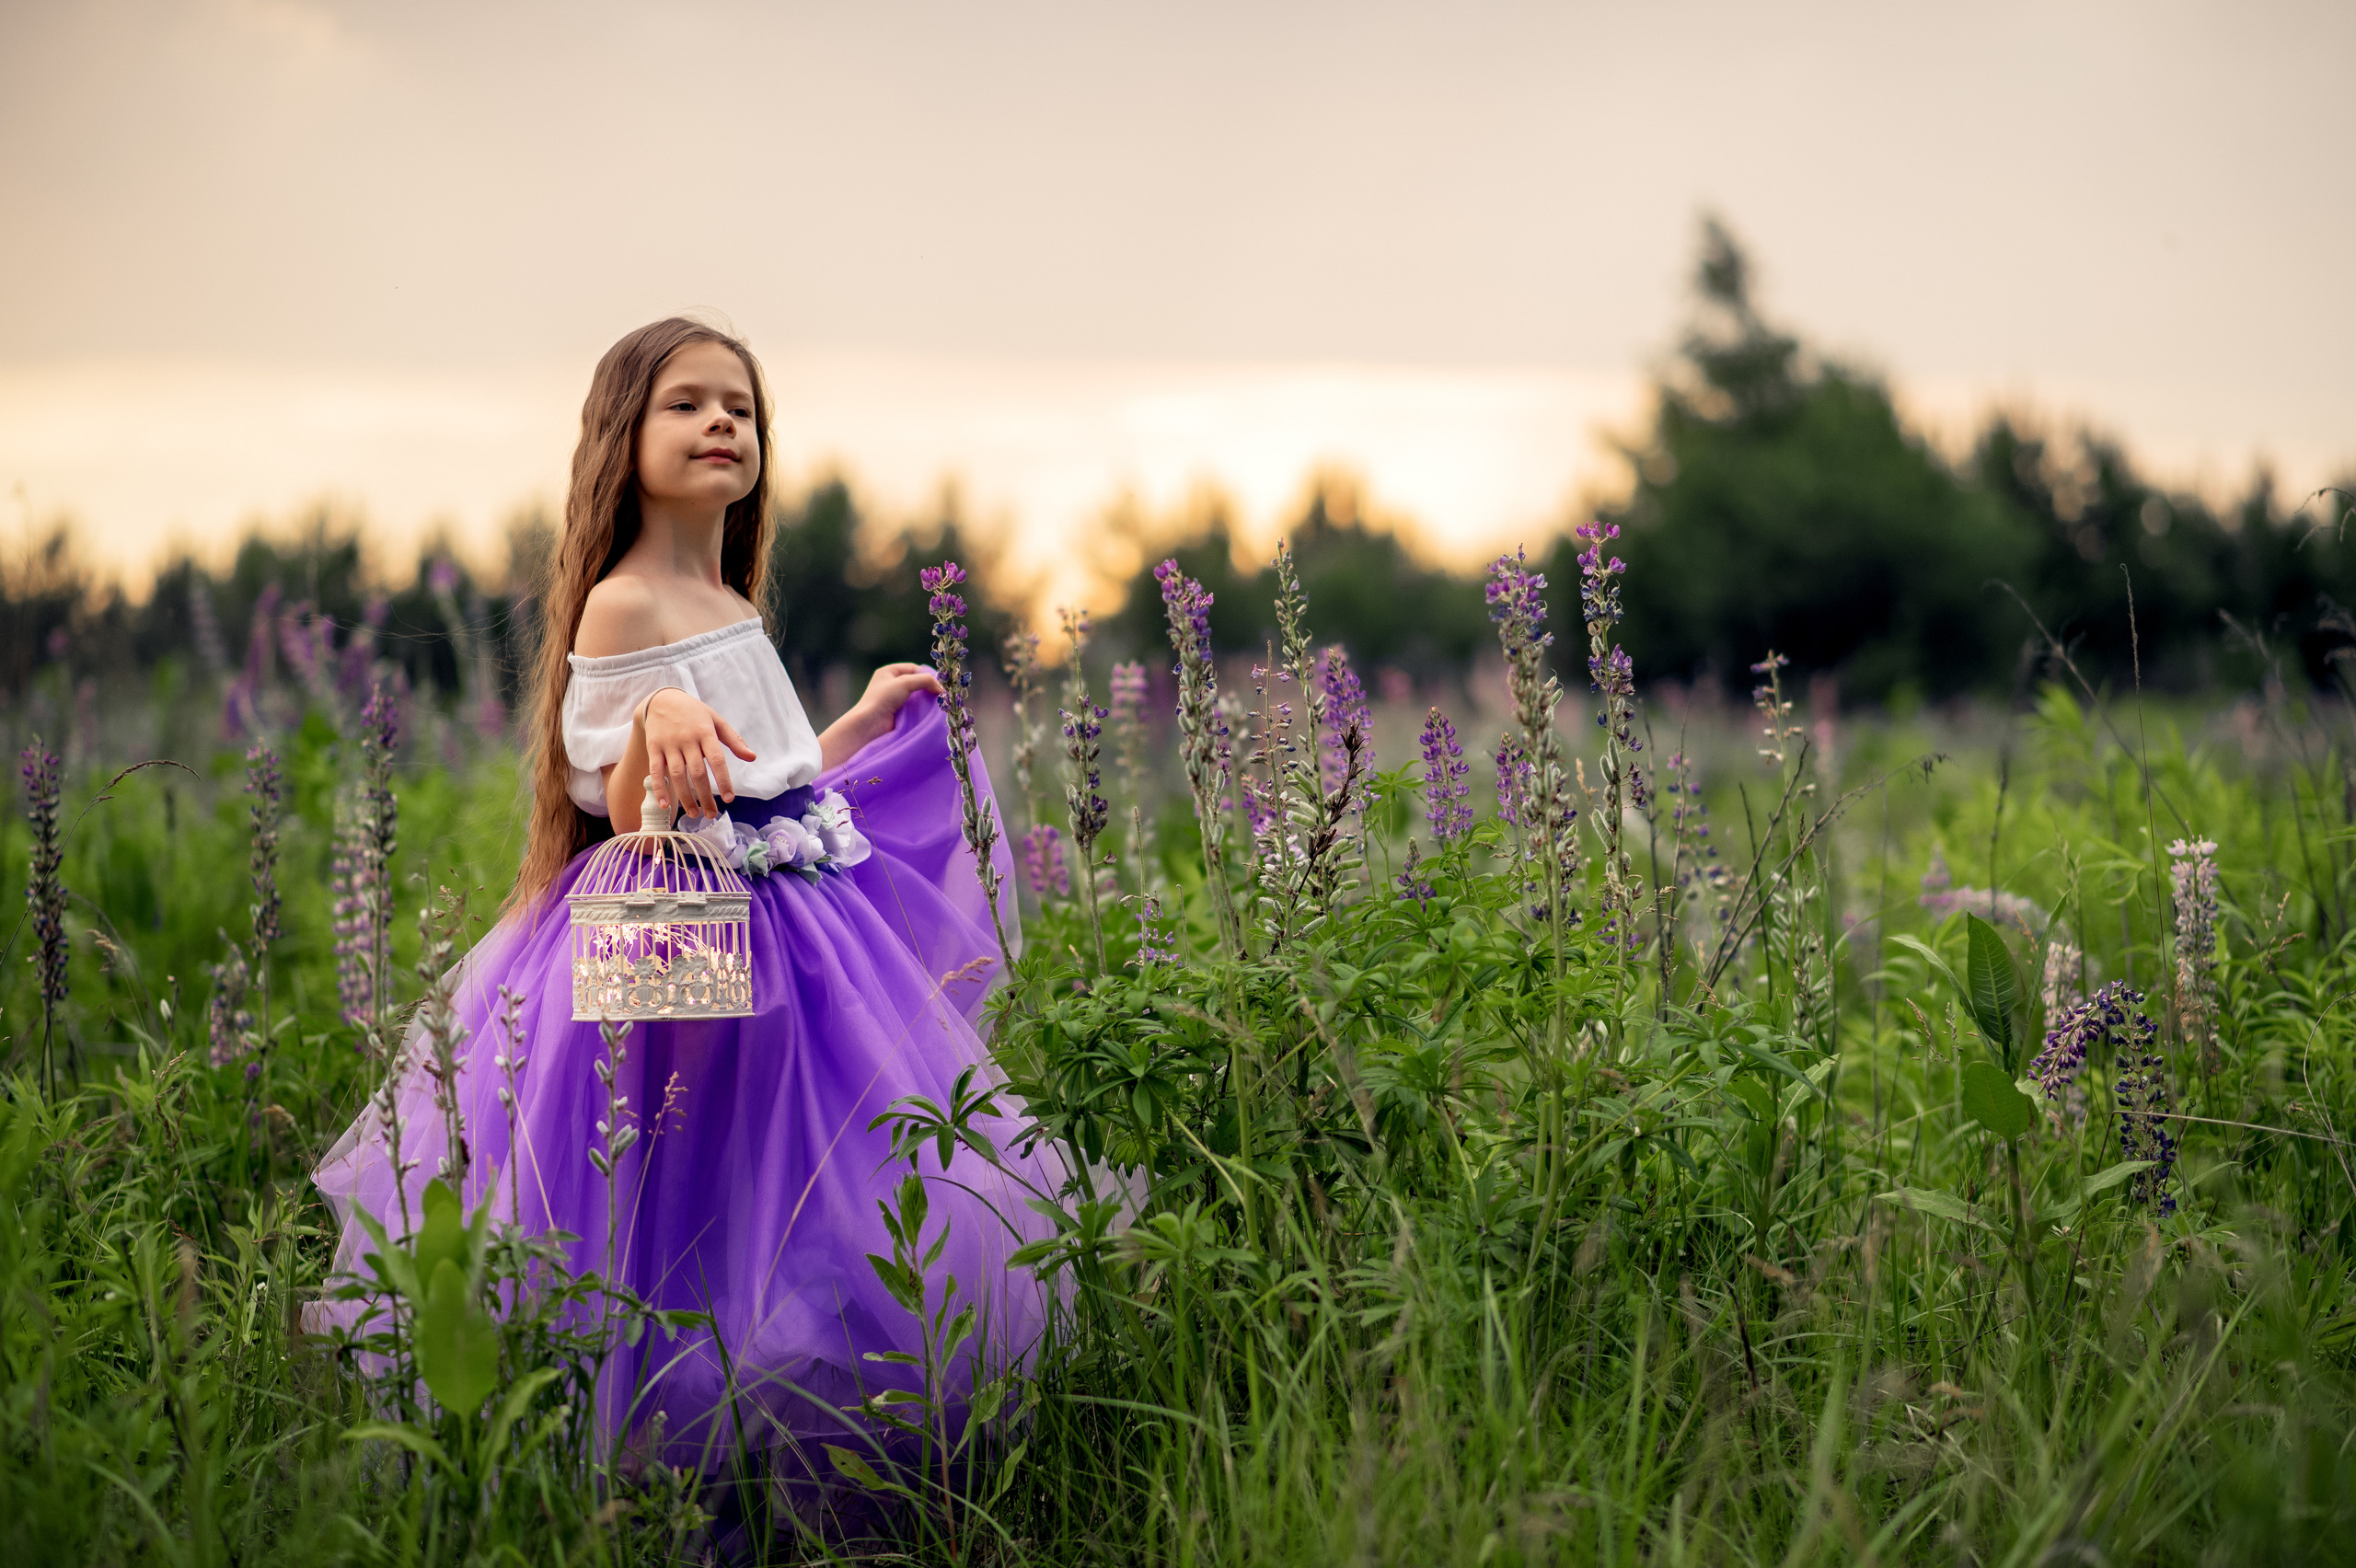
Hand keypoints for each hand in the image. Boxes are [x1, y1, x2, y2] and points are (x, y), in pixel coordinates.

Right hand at [640, 688, 756, 817]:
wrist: (661, 700)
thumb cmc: (694, 713)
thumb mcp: (716, 720)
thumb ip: (734, 740)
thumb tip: (752, 757)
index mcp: (705, 732)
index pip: (717, 760)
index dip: (724, 780)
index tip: (729, 798)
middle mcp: (687, 739)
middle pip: (697, 772)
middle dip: (705, 796)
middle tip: (711, 814)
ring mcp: (669, 744)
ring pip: (678, 775)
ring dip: (686, 797)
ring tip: (694, 814)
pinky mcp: (654, 747)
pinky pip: (656, 771)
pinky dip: (660, 789)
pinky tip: (665, 805)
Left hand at [850, 663, 945, 728]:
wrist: (870, 723)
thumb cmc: (883, 698)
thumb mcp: (905, 683)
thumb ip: (925, 680)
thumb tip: (941, 688)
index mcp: (888, 672)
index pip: (913, 668)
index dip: (926, 674)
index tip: (938, 683)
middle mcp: (890, 684)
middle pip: (915, 682)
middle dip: (927, 687)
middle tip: (941, 693)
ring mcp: (893, 699)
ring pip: (915, 696)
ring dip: (925, 699)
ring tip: (938, 703)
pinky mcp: (897, 712)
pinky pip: (913, 708)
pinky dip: (921, 709)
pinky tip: (930, 711)